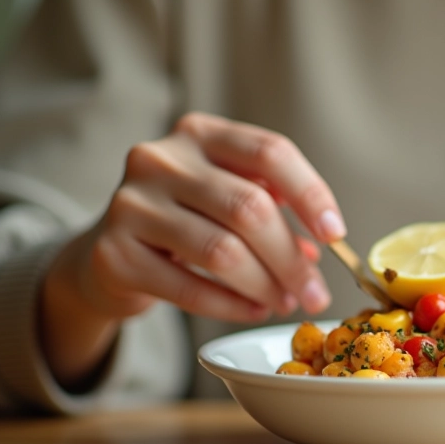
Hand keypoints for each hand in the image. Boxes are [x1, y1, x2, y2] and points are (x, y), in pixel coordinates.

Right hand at [42, 112, 343, 384]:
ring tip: (285, 303)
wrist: (109, 252)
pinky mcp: (114, 254)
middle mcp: (160, 159)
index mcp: (199, 133)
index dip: (310, 194)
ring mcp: (130, 204)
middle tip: (314, 292)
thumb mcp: (227, 197)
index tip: (334, 234)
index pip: (269, 152)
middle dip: (291, 258)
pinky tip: (253, 310)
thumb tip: (316, 251)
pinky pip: (189, 288)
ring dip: (265, 286)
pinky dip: (231, 305)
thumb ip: (271, 210)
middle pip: (249, 207)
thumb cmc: (187, 220)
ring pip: (222, 251)